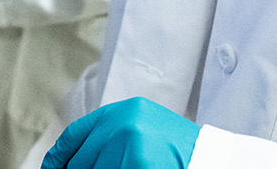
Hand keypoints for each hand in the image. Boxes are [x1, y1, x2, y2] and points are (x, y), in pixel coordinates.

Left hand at [41, 98, 197, 168]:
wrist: (217, 160)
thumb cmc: (182, 152)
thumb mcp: (145, 131)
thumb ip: (112, 140)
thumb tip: (71, 162)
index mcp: (122, 113)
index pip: (75, 135)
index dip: (58, 156)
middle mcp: (122, 125)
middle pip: (81, 162)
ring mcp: (129, 146)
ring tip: (127, 165)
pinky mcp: (138, 164)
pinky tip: (133, 167)